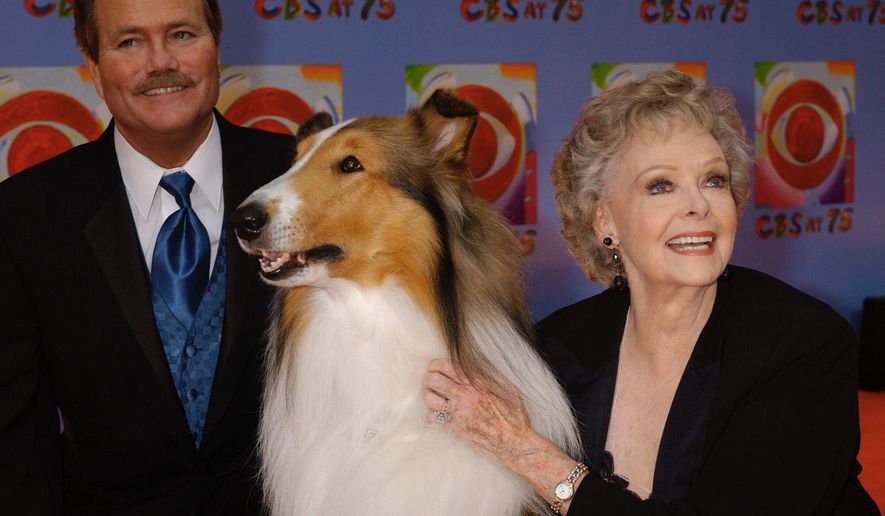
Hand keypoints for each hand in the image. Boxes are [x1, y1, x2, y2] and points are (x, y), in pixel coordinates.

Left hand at [423, 358, 586, 513]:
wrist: (515, 443)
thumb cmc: (514, 415)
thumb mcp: (508, 388)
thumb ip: (491, 374)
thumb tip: (477, 363)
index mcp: (478, 383)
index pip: (447, 366)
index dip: (436, 365)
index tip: (435, 367)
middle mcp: (467, 396)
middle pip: (434, 380)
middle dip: (429, 378)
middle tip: (431, 381)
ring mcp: (460, 413)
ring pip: (430, 399)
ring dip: (429, 396)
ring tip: (434, 396)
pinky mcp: (456, 428)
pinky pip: (434, 417)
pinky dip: (432, 414)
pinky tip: (438, 413)